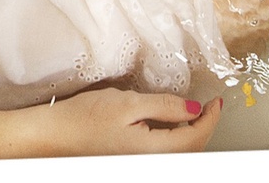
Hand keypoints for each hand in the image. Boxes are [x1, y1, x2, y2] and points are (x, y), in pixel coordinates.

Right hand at [29, 87, 222, 156]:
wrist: (53, 137)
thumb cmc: (82, 120)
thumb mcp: (126, 104)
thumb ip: (164, 106)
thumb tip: (193, 110)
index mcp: (154, 152)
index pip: (196, 137)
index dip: (210, 118)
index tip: (215, 102)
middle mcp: (151, 164)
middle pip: (191, 149)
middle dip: (202, 128)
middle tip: (205, 106)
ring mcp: (141, 166)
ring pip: (178, 153)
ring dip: (187, 135)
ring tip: (185, 114)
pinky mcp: (132, 164)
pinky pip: (163, 155)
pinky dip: (171, 140)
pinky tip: (163, 126)